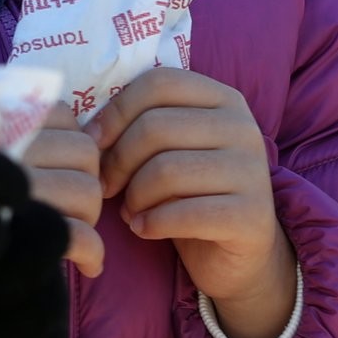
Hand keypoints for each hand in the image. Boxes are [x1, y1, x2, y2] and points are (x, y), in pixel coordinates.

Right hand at [22, 102, 103, 276]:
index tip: (59, 164)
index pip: (62, 115)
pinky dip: (91, 251)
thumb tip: (71, 134)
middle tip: (67, 203)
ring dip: (86, 215)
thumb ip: (7, 129)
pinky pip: (79, 235)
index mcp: (0, 121)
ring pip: (88, 193)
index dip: (69, 142)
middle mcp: (12, 149)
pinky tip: (88, 262)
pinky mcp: (27, 231)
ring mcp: (21, 188)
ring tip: (69, 228)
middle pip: (85, 154)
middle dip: (84, 179)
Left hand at [83, 68, 295, 337]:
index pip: (159, 83)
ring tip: (130, 210)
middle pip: (156, 127)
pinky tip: (144, 228)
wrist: (239, 254)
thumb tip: (86, 129)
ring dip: (134, 196)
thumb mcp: (172, 150)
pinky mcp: (250, 215)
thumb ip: (143, 126)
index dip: (117, 111)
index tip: (95, 143)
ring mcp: (251, 171)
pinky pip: (182, 214)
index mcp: (223, 100)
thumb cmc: (192, 194)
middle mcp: (243, 128)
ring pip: (165, 171)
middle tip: (107, 186)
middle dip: (118, 160)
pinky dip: (150, 223)